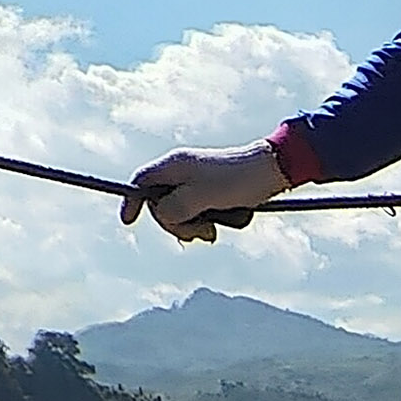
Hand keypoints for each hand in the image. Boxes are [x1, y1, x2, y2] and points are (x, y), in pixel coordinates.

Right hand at [127, 142, 288, 244]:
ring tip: (214, 231)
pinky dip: (208, 220)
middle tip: (199, 234)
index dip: (132, 202)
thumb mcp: (200, 198)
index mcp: (174, 166)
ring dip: (195, 225)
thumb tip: (161, 214)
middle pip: (161, 202)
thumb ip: (174, 208)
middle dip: (176, 223)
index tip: (128, 222)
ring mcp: (197, 180)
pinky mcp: (212, 189)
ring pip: (181, 210)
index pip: (141, 182)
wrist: (272, 170)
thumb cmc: (236, 181)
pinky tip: (224, 222)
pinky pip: (200, 210)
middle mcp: (181, 171)